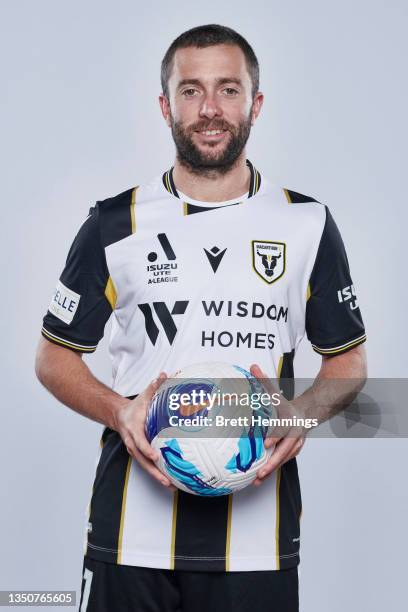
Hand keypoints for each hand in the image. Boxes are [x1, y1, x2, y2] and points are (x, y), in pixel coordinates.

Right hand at [113, 373, 175, 489]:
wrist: (120, 416)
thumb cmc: (135, 407)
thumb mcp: (143, 396)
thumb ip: (154, 386)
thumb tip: (164, 375)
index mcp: (134, 429)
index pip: (140, 442)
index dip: (147, 449)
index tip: (156, 456)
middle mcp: (133, 443)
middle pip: (143, 460)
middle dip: (154, 471)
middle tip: (166, 480)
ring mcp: (135, 451)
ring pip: (145, 467)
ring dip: (156, 477)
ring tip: (170, 485)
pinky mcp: (139, 454)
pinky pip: (147, 466)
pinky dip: (157, 474)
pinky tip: (169, 481)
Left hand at [250, 364, 305, 485]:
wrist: (306, 414)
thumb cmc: (286, 405)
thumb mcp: (275, 392)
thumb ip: (263, 380)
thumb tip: (252, 366)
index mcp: (290, 419)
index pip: (282, 429)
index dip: (275, 436)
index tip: (266, 444)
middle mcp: (295, 433)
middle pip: (285, 450)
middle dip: (274, 461)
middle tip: (261, 471)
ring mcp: (296, 444)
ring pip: (285, 459)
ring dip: (272, 470)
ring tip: (258, 480)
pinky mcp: (293, 451)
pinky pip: (283, 462)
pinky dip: (273, 470)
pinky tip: (261, 478)